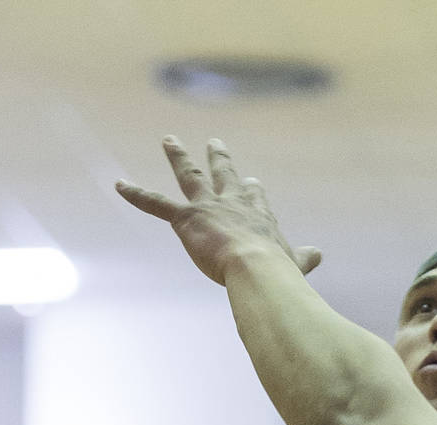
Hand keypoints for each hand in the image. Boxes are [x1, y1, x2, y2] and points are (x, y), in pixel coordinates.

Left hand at [115, 137, 322, 285]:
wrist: (259, 270)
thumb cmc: (279, 272)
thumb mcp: (295, 264)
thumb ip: (303, 258)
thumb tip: (317, 254)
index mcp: (259, 215)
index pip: (254, 196)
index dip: (251, 191)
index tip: (250, 182)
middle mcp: (233, 202)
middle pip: (224, 175)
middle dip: (218, 159)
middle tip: (214, 143)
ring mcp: (208, 207)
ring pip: (189, 177)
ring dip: (178, 157)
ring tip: (168, 140)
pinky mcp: (186, 219)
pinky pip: (156, 204)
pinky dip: (136, 194)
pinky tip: (118, 184)